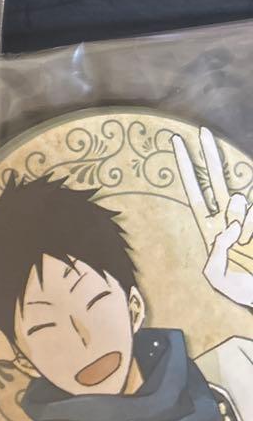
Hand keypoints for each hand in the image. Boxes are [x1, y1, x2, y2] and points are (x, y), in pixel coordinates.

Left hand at [174, 127, 252, 305]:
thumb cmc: (239, 289)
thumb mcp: (217, 278)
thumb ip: (217, 254)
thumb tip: (230, 227)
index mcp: (210, 228)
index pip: (194, 192)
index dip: (186, 169)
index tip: (175, 143)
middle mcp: (229, 217)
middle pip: (217, 179)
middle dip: (210, 155)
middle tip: (203, 131)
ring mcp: (248, 219)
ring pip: (242, 202)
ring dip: (242, 220)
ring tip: (244, 243)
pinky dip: (249, 224)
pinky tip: (247, 240)